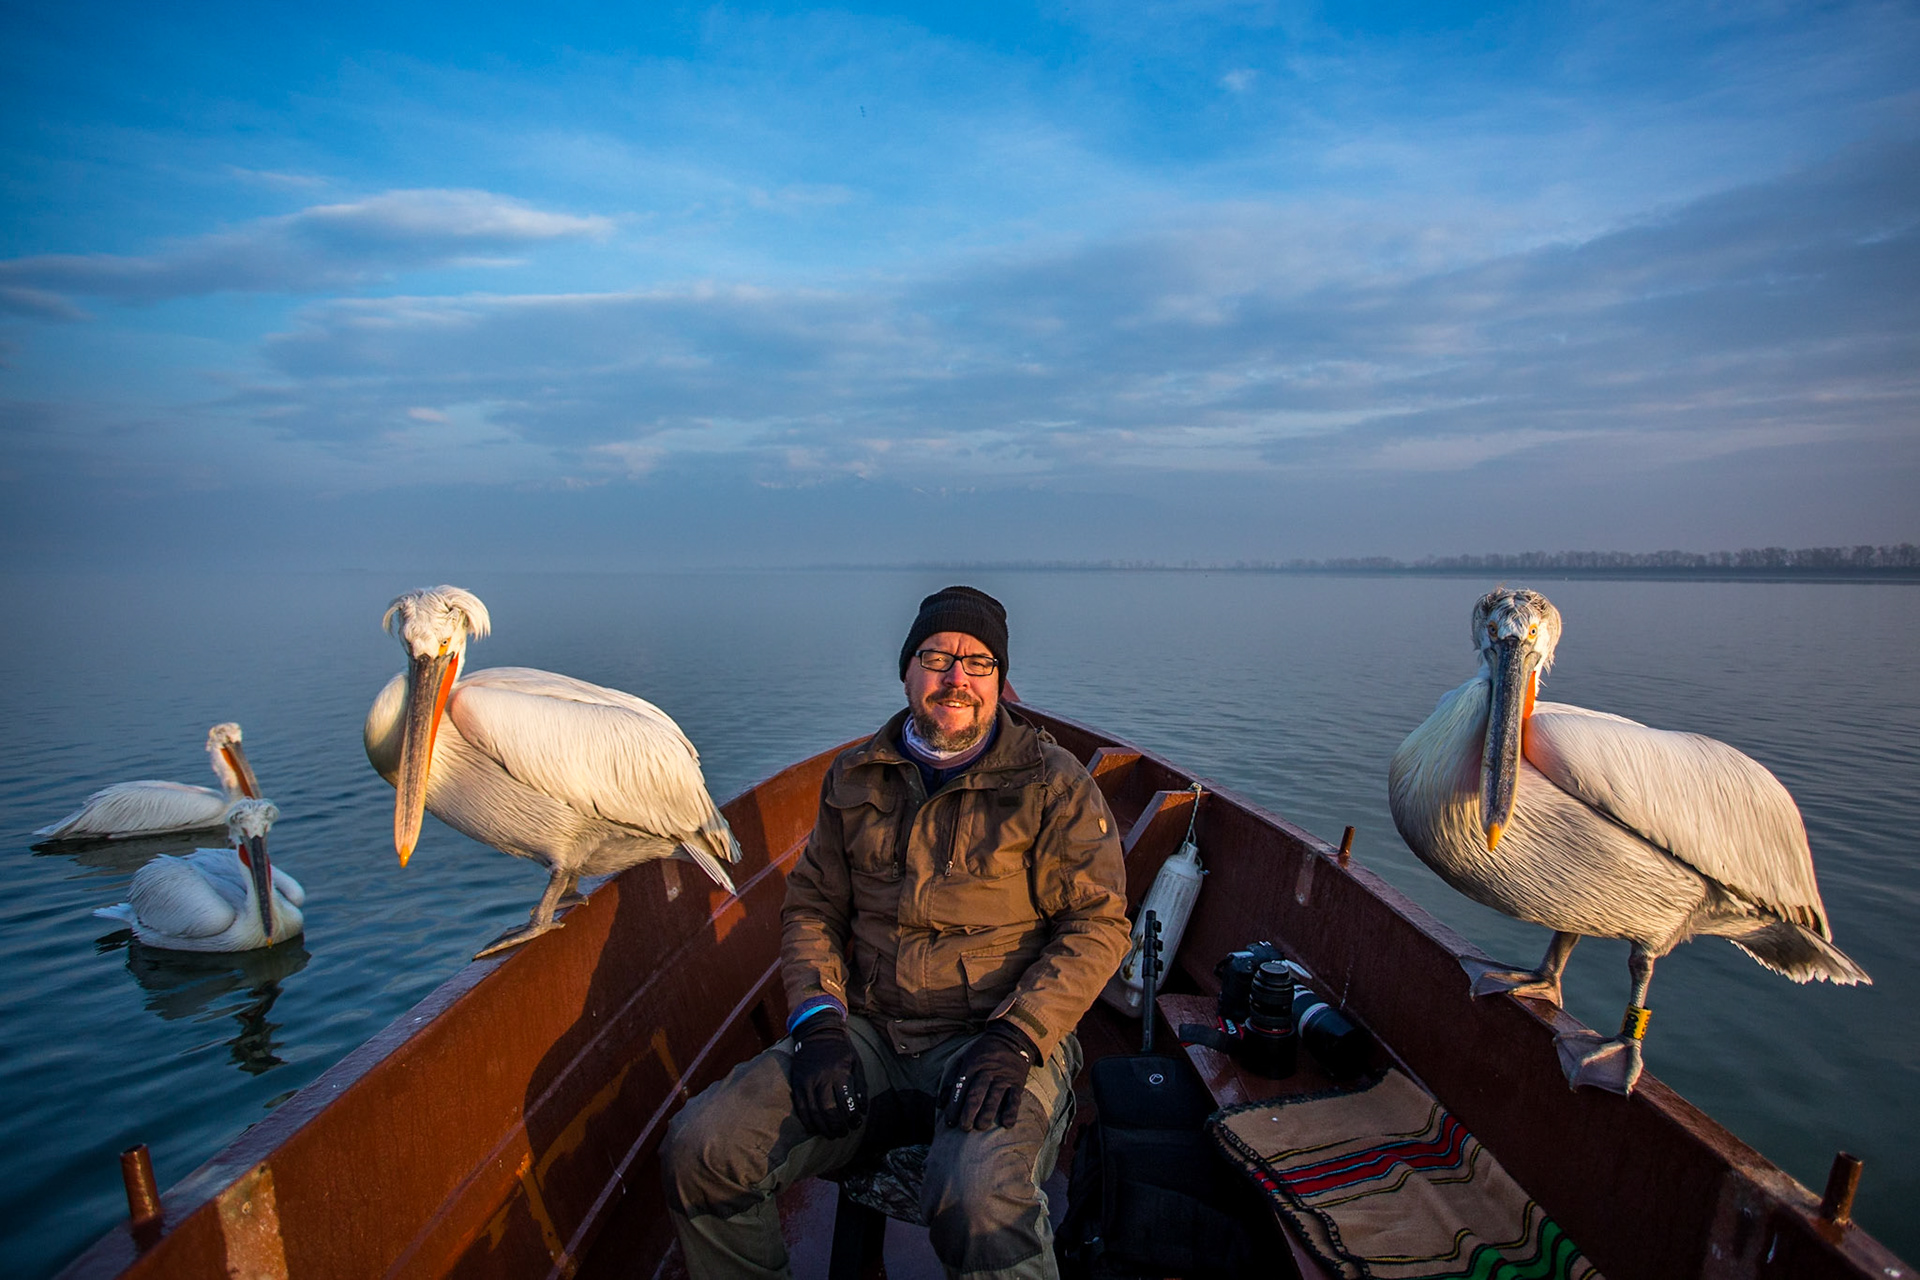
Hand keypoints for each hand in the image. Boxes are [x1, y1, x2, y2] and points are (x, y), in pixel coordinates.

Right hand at [788, 1015, 866, 1138]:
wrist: (817, 1030)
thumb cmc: (841, 1049)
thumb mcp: (856, 1063)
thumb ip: (860, 1087)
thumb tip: (862, 1111)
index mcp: (840, 1072)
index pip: (846, 1103)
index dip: (852, 1118)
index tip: (856, 1124)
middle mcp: (822, 1078)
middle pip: (829, 1111)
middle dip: (838, 1127)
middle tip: (843, 1133)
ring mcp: (807, 1081)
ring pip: (814, 1112)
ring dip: (823, 1128)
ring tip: (832, 1134)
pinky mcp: (797, 1083)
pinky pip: (800, 1107)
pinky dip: (807, 1121)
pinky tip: (814, 1128)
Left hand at [941, 1022, 1038, 1130]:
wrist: (1011, 1038)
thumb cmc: (983, 1053)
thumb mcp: (965, 1059)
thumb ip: (952, 1080)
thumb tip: (940, 1104)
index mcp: (972, 1064)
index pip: (961, 1088)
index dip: (954, 1107)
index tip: (950, 1122)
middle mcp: (987, 1070)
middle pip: (976, 1094)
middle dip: (968, 1113)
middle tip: (964, 1127)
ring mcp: (1003, 1076)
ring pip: (994, 1097)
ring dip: (987, 1114)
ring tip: (980, 1127)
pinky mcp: (1018, 1081)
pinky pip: (1015, 1098)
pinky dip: (1011, 1112)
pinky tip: (1006, 1124)